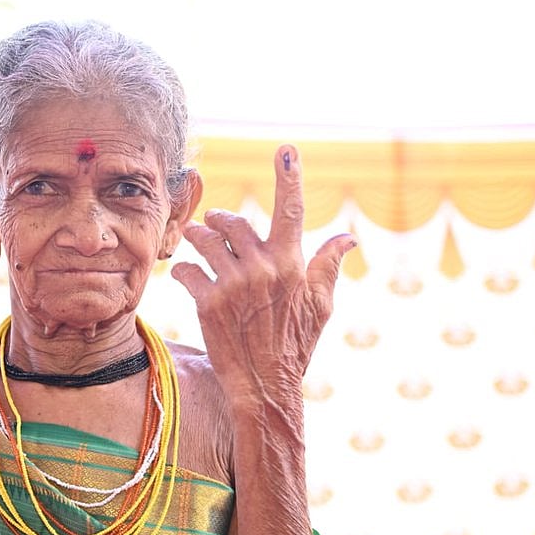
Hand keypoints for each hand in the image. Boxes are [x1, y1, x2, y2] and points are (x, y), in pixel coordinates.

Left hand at [171, 145, 355, 406]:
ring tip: (197, 243)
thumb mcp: (320, 306)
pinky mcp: (208, 302)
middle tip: (215, 225)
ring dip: (197, 239)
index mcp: (292, 264)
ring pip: (204, 240)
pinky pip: (187, 270)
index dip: (289, 177)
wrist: (264, 385)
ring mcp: (234, 284)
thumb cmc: (295, 345)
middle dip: (220, 221)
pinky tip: (190, 280)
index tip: (286, 149)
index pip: (291, 211)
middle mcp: (263, 268)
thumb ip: (328, 267)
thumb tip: (349, 237)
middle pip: (233, 223)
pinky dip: (185, 272)